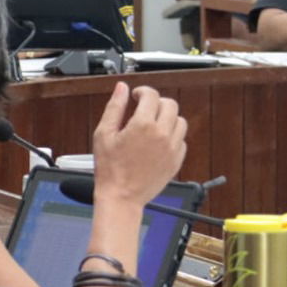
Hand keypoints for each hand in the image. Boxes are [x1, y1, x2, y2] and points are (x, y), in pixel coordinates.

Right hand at [91, 83, 187, 206]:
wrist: (121, 198)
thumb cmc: (110, 170)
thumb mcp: (104, 134)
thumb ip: (114, 107)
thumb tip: (121, 88)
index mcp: (143, 125)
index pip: (151, 95)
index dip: (143, 91)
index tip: (137, 96)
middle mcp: (161, 134)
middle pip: (170, 104)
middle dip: (157, 102)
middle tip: (146, 109)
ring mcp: (171, 148)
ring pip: (180, 121)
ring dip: (168, 118)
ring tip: (154, 124)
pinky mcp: (176, 161)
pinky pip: (182, 140)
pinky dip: (173, 136)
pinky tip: (159, 141)